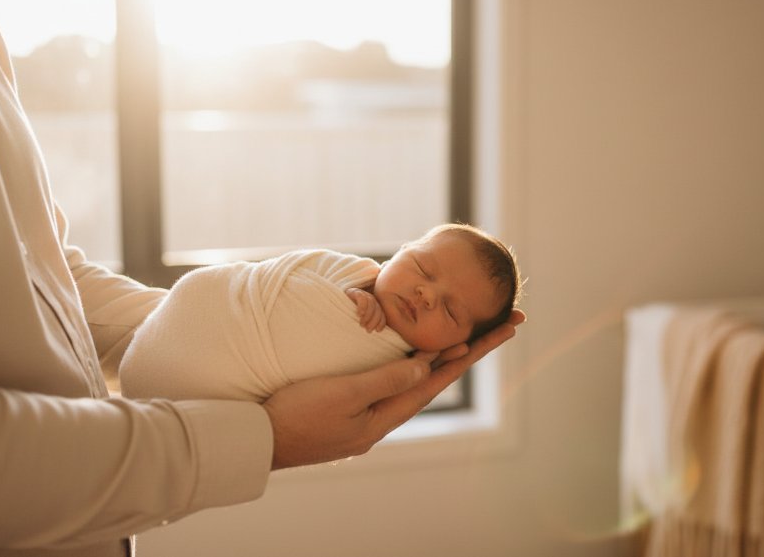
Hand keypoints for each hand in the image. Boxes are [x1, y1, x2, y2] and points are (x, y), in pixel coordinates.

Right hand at [263, 309, 524, 468]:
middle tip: (505, 324)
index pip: (441, 376)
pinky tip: (417, 357)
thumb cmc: (298, 415)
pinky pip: (396, 379)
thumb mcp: (344, 394)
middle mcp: (386, 414)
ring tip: (474, 337)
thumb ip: (386, 378)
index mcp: (389, 413)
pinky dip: (415, 363)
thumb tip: (427, 365)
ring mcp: (371, 412)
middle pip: (439, 375)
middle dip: (472, 348)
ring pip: (419, 378)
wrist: (259, 440)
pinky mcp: (354, 406)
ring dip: (447, 356)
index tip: (501, 329)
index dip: (473, 351)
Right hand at [346, 287, 386, 331]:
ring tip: (361, 324)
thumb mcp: (359, 323)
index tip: (377, 330)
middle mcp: (370, 299)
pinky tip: (359, 314)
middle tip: (368, 329)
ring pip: (372, 303)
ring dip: (368, 316)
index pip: (382, 314)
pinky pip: (362, 298)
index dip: (381, 322)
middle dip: (374, 321)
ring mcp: (363, 294)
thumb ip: (367, 325)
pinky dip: (362, 306)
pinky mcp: (355, 292)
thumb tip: (377, 333)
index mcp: (373, 307)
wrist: (333, 308)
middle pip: (378, 309)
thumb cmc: (346, 319)